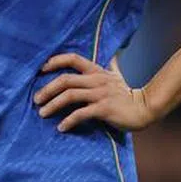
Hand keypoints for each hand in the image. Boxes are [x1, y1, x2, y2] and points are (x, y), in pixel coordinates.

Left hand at [34, 53, 157, 132]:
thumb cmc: (127, 94)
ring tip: (42, 113)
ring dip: (53, 105)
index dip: (55, 61)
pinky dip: (69, 120)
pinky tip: (61, 127)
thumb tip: (114, 55)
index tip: (41, 69)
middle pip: (66, 79)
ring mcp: (100, 94)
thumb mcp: (117, 76)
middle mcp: (96, 80)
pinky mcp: (104, 109)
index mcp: (96, 71)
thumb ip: (112, 66)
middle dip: (47, 89)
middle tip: (36, 100)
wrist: (145, 109)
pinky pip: (81, 114)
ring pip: (70, 95)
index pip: (73, 59)